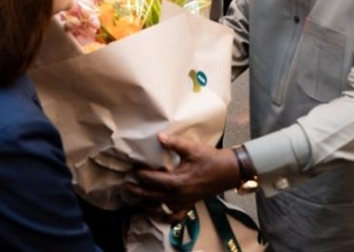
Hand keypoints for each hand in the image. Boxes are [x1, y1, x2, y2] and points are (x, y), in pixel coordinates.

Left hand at [125, 132, 239, 214]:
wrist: (228, 172)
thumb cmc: (210, 159)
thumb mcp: (192, 148)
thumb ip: (174, 143)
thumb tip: (159, 136)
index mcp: (176, 182)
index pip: (151, 180)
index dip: (140, 174)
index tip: (133, 168)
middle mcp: (177, 196)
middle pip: (150, 196)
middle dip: (136, 191)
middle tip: (124, 186)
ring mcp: (182, 203)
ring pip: (159, 208)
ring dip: (146, 203)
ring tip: (137, 197)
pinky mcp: (187, 205)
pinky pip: (173, 216)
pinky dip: (163, 216)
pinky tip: (157, 211)